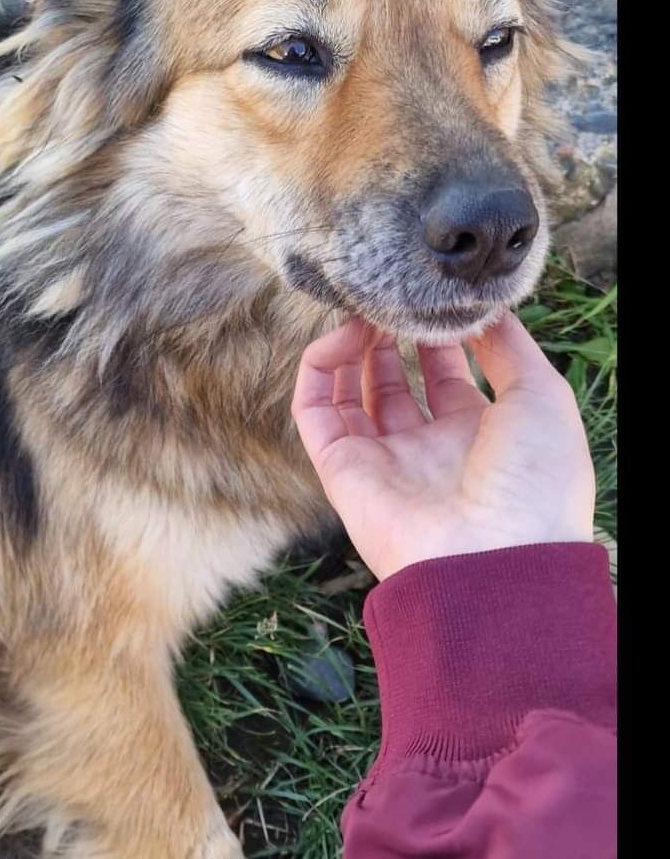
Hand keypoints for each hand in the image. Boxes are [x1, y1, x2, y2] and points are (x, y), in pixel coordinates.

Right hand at [291, 312, 595, 582]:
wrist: (498, 560)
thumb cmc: (534, 483)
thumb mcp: (542, 397)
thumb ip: (510, 348)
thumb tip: (482, 311)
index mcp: (480, 437)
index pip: (446, 375)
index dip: (435, 336)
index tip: (429, 299)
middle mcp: (428, 450)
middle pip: (394, 382)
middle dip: (389, 338)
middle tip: (388, 298)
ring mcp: (383, 461)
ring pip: (350, 394)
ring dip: (352, 348)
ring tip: (364, 310)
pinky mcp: (341, 471)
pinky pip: (315, 414)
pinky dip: (318, 371)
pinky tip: (338, 338)